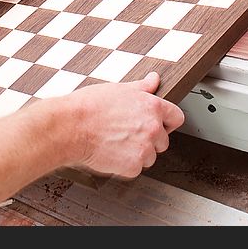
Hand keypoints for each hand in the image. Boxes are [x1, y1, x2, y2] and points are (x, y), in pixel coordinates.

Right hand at [63, 73, 185, 178]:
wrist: (71, 126)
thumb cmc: (89, 106)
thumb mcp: (119, 89)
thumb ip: (142, 86)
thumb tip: (154, 79)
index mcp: (152, 106)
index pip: (176, 117)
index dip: (166, 122)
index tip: (158, 124)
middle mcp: (153, 127)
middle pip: (163, 141)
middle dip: (149, 140)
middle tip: (126, 134)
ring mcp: (144, 148)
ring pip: (149, 157)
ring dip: (136, 153)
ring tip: (115, 142)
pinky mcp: (133, 166)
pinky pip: (135, 169)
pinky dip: (124, 165)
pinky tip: (110, 152)